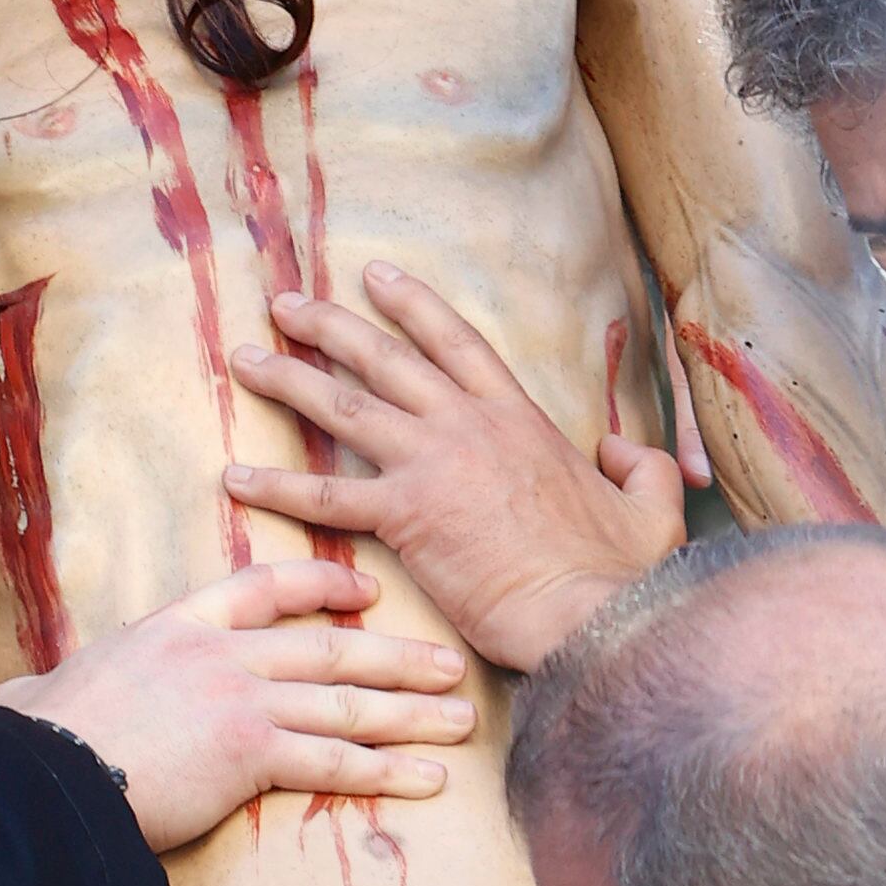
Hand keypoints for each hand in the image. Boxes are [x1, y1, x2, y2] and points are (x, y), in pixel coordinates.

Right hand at [0, 560, 475, 858]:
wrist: (40, 770)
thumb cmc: (37, 740)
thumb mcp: (67, 686)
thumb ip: (93, 684)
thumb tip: (32, 700)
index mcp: (179, 627)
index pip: (265, 588)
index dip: (323, 585)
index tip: (367, 590)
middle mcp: (218, 654)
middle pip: (327, 646)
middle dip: (396, 655)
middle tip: (450, 663)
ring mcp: (238, 700)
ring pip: (345, 701)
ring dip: (411, 712)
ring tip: (461, 719)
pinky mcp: (247, 754)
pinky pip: (333, 760)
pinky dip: (386, 770)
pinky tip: (427, 779)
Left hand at [220, 261, 686, 674]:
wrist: (590, 609)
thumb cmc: (618, 573)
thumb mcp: (650, 508)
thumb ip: (639, 467)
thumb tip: (623, 449)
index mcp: (519, 417)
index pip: (456, 342)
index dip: (413, 305)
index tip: (374, 276)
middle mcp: (468, 425)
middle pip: (385, 358)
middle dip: (330, 325)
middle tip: (287, 303)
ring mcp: (433, 464)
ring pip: (346, 407)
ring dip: (290, 378)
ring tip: (246, 358)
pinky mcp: (406, 517)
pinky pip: (326, 499)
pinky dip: (277, 487)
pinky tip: (236, 477)